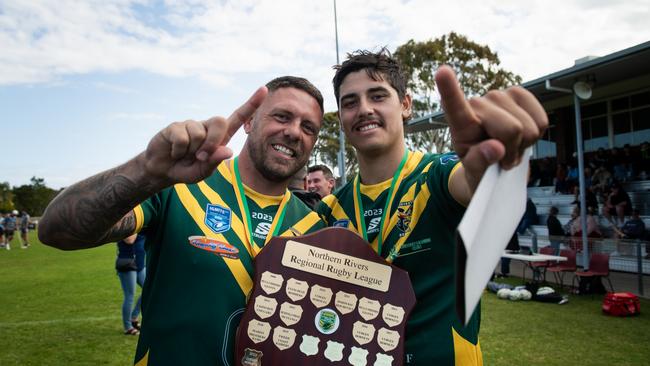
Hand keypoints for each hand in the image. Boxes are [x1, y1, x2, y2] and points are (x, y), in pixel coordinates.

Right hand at [142, 86, 267, 185]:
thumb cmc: (187, 169)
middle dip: (213, 141)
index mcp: (220, 137)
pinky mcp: (175, 127)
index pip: (238, 118)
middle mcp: (207, 127)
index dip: (251, 104)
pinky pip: (182, 137)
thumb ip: (214, 163)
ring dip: (192, 150)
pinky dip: (178, 151)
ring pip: (199, 133)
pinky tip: (174, 152)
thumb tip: (227, 150)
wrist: (162, 171)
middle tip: (200, 156)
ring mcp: (191, 125)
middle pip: (220, 121)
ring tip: (184, 155)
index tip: (264, 89)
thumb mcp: (203, 172)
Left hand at [436, 65, 547, 190]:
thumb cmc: (480, 166)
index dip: (449, 89)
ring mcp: (500, 95)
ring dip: (523, 144)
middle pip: (511, 129)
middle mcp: (479, 103)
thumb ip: (481, 162)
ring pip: (527, 127)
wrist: (495, 163)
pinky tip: (521, 137)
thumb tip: (496, 148)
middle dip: (512, 149)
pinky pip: (541, 121)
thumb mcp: (474, 172)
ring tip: (509, 147)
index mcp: (461, 123)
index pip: (454, 106)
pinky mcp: (520, 94)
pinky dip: (536, 136)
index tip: (442, 71)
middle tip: (501, 157)